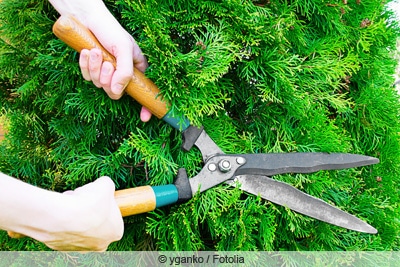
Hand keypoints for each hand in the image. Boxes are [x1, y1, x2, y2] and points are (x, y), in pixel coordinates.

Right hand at [2, 175, 122, 250]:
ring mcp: (80, 248)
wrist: (63, 217)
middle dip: (89, 207)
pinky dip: (61, 218)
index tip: (98, 195)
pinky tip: (61, 211)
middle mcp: (100, 244)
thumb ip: (107, 185)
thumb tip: (103, 184)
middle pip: (96, 220)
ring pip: (79, 224)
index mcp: (116, 232)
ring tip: (70, 201)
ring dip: (74, 211)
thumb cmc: (90, 202)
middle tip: (83, 196)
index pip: (113, 215)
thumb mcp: (105, 184)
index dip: (105, 202)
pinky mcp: (61, 247)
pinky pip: (63, 228)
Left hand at [48, 0, 151, 121]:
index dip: (145, 106)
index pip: (143, 92)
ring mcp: (106, 73)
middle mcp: (122, 73)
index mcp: (135, 69)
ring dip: (95, 69)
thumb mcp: (123, 49)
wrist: (86, 18)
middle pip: (115, 92)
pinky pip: (87, 78)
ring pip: (99, 85)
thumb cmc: (110, 30)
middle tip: (107, 63)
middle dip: (108, 78)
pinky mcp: (91, 70)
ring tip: (95, 52)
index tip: (144, 118)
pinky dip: (85, 66)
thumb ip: (124, 72)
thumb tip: (117, 92)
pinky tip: (87, 52)